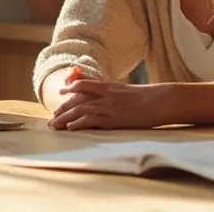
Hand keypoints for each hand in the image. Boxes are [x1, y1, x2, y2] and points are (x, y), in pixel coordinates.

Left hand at [49, 76, 164, 129]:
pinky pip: (90, 120)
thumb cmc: (146, 97)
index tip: (61, 91)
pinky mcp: (112, 119)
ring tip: (55, 124)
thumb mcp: (125, 89)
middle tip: (53, 115)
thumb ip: (110, 89)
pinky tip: (70, 128)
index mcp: (109, 86)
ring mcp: (108, 107)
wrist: (160, 101)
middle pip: (77, 99)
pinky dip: (78, 123)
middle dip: (63, 107)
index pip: (83, 84)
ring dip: (64, 118)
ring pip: (79, 110)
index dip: (70, 87)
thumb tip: (100, 89)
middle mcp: (105, 95)